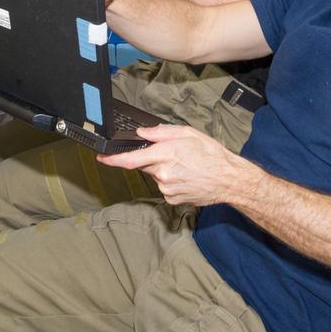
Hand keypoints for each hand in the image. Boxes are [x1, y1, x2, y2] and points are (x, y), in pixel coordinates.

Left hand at [97, 124, 257, 206]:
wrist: (229, 180)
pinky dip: (171, 181)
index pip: (131, 159)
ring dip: (164, 170)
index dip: (113, 159)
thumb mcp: (188, 133)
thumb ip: (161, 132)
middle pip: (145, 165)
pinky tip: (186, 177)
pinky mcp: (172, 199)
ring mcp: (167, 189)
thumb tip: (142, 134)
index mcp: (166, 154)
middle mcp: (163, 174)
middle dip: (152, 159)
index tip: (101, 158)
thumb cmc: (211, 155)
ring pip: (156, 176)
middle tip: (173, 155)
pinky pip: (164, 187)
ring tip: (185, 166)